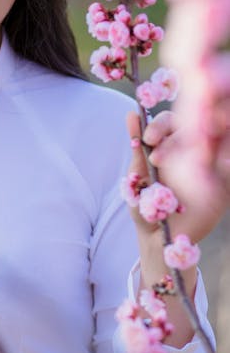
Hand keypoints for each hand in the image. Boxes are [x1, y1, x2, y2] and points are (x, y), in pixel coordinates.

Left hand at [126, 110, 227, 243]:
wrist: (160, 239)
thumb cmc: (145, 206)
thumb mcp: (138, 177)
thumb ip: (138, 147)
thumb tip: (131, 113)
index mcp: (168, 145)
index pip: (169, 121)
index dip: (159, 126)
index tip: (147, 140)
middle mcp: (190, 150)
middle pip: (192, 127)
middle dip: (174, 139)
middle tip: (157, 159)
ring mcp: (209, 165)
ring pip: (214, 141)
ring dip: (204, 144)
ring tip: (187, 160)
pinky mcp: (223, 184)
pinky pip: (227, 166)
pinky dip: (224, 162)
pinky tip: (216, 163)